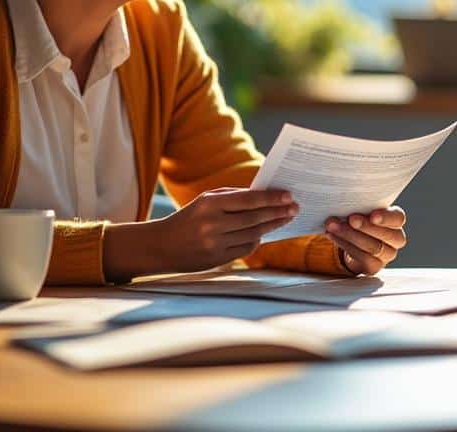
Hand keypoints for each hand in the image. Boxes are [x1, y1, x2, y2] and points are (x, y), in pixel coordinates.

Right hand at [106, 187, 296, 278]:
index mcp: (210, 204)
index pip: (249, 200)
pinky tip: (265, 233)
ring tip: (286, 218)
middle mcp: (213, 225)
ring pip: (253, 235)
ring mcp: (215, 244)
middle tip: (295, 208)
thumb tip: (266, 196)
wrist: (162, 246)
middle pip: (255, 219)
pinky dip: (257, 240)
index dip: (271, 198)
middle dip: (278, 213)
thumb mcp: (206, 201)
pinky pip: (245, 249)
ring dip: (273, 226)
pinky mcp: (217, 260)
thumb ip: (234, 197)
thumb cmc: (190, 217)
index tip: (289, 196)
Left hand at [325, 207, 406, 275]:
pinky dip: (345, 245)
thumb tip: (340, 202)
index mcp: (395, 221)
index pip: (398, 218)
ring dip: (350, 235)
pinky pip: (362, 258)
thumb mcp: (362, 211)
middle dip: (366, 226)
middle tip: (350, 219)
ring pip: (373, 247)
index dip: (386, 217)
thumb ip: (359, 206)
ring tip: (333, 226)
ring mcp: (386, 255)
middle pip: (386, 234)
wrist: (355, 243)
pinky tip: (333, 236)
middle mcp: (395, 239)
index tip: (373, 215)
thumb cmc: (361, 220)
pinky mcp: (374, 266)